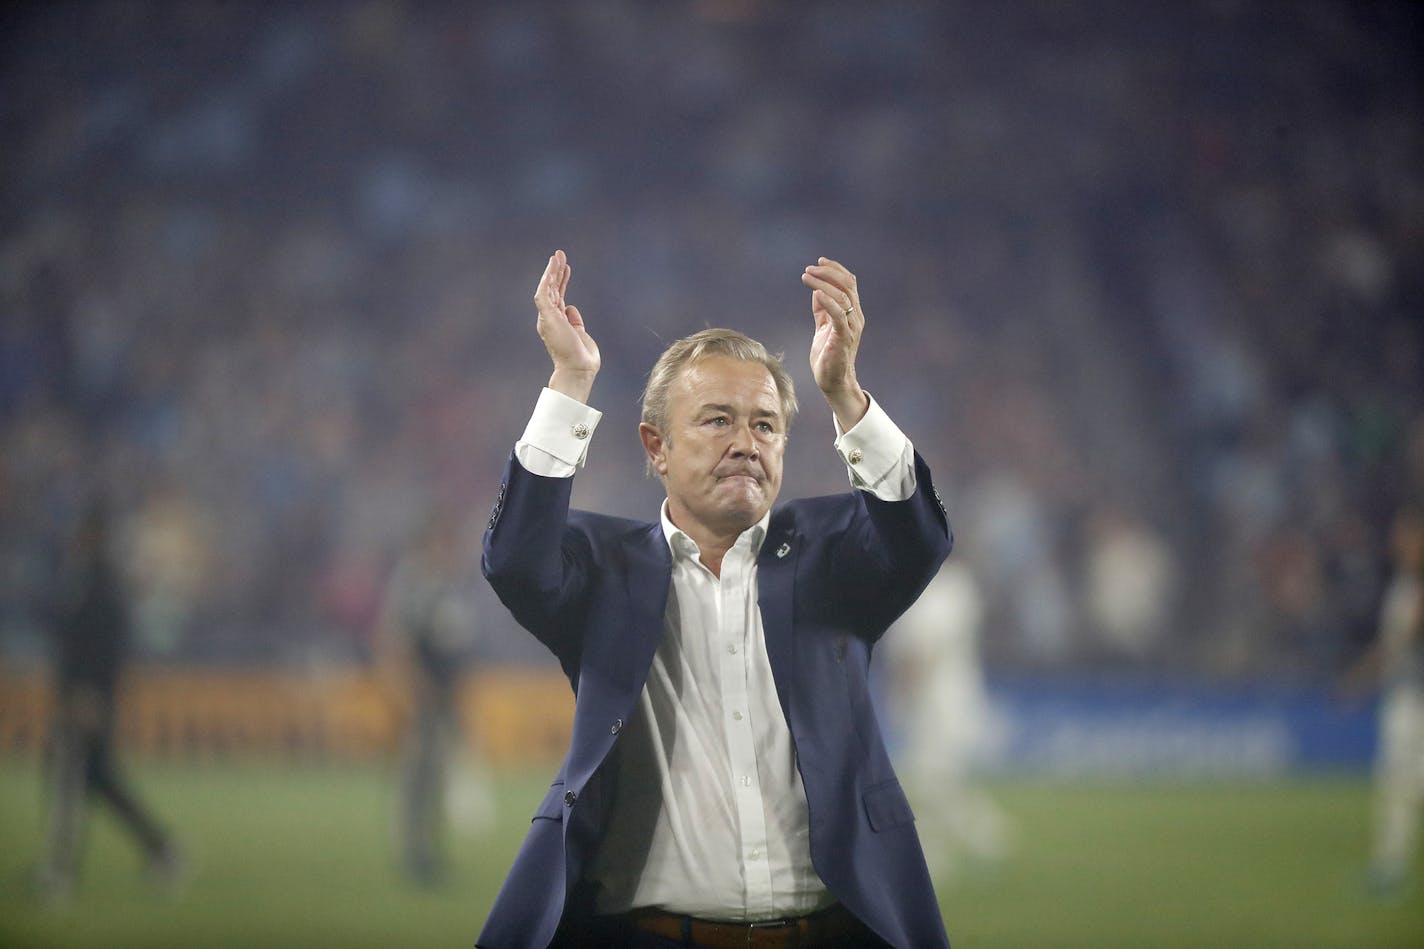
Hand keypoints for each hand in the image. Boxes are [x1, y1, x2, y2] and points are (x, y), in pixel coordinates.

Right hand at [535, 249, 599, 401]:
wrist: (578, 369)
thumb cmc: (581, 358)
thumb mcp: (580, 333)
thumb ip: (575, 320)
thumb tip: (571, 308)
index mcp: (557, 323)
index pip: (558, 297)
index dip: (561, 281)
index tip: (567, 268)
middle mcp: (549, 319)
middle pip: (552, 290)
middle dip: (556, 272)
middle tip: (560, 255)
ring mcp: (547, 317)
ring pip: (547, 288)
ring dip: (552, 271)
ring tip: (557, 255)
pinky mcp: (547, 316)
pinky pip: (544, 293)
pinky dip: (547, 279)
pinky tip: (553, 267)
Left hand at [802, 256, 868, 427]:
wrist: (833, 382)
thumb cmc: (828, 355)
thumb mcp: (823, 327)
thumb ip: (822, 310)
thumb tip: (817, 290)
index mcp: (852, 313)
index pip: (849, 283)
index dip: (835, 269)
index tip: (819, 261)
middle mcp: (856, 317)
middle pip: (848, 285)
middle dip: (828, 272)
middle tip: (809, 268)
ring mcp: (851, 327)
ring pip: (843, 296)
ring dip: (823, 283)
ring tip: (807, 277)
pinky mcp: (844, 338)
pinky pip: (838, 315)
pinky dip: (828, 301)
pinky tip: (816, 293)